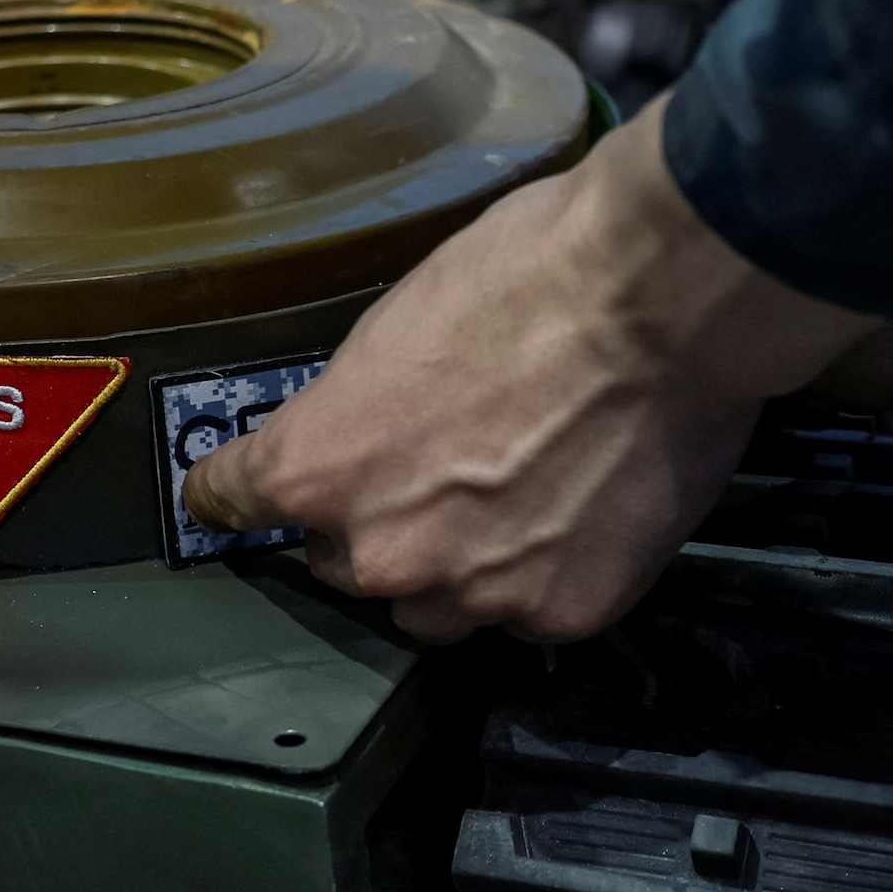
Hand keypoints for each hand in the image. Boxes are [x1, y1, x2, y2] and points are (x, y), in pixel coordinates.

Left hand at [182, 94, 892, 643]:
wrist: (663, 299)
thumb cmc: (531, 279)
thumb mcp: (394, 328)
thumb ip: (355, 411)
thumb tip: (356, 437)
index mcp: (316, 471)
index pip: (231, 504)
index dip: (233, 492)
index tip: (229, 496)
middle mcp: (381, 552)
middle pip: (345, 566)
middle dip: (377, 527)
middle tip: (440, 471)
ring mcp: (474, 594)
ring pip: (436, 608)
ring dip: (457, 569)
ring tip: (519, 498)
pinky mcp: (561, 612)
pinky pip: (530, 611)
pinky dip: (548, 575)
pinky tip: (583, 512)